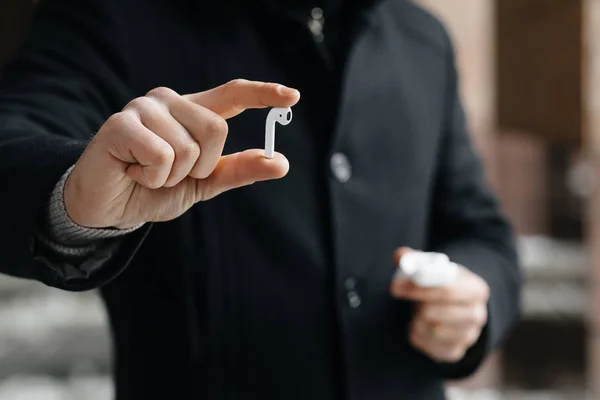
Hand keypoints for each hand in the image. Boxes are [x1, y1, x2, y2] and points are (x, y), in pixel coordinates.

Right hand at [65, 79, 299, 228]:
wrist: (110, 208)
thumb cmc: (155, 189)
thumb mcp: (205, 183)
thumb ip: (239, 170)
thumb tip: (280, 162)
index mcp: (193, 113)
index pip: (233, 94)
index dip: (263, 93)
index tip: (293, 97)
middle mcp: (170, 102)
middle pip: (217, 129)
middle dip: (200, 166)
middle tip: (171, 173)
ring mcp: (144, 108)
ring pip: (188, 147)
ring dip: (172, 175)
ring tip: (147, 172)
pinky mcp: (120, 123)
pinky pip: (161, 155)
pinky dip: (151, 177)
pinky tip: (131, 171)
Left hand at [390, 248, 489, 362]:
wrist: (456, 304)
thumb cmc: (442, 282)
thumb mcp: (433, 266)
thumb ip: (415, 259)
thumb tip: (400, 256)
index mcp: (476, 289)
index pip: (446, 290)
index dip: (418, 289)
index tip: (394, 286)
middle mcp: (477, 315)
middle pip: (434, 313)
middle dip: (415, 305)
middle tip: (409, 300)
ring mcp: (468, 336)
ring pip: (429, 331)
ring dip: (416, 319)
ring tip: (419, 311)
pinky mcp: (455, 352)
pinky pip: (427, 347)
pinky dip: (416, 335)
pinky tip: (419, 325)